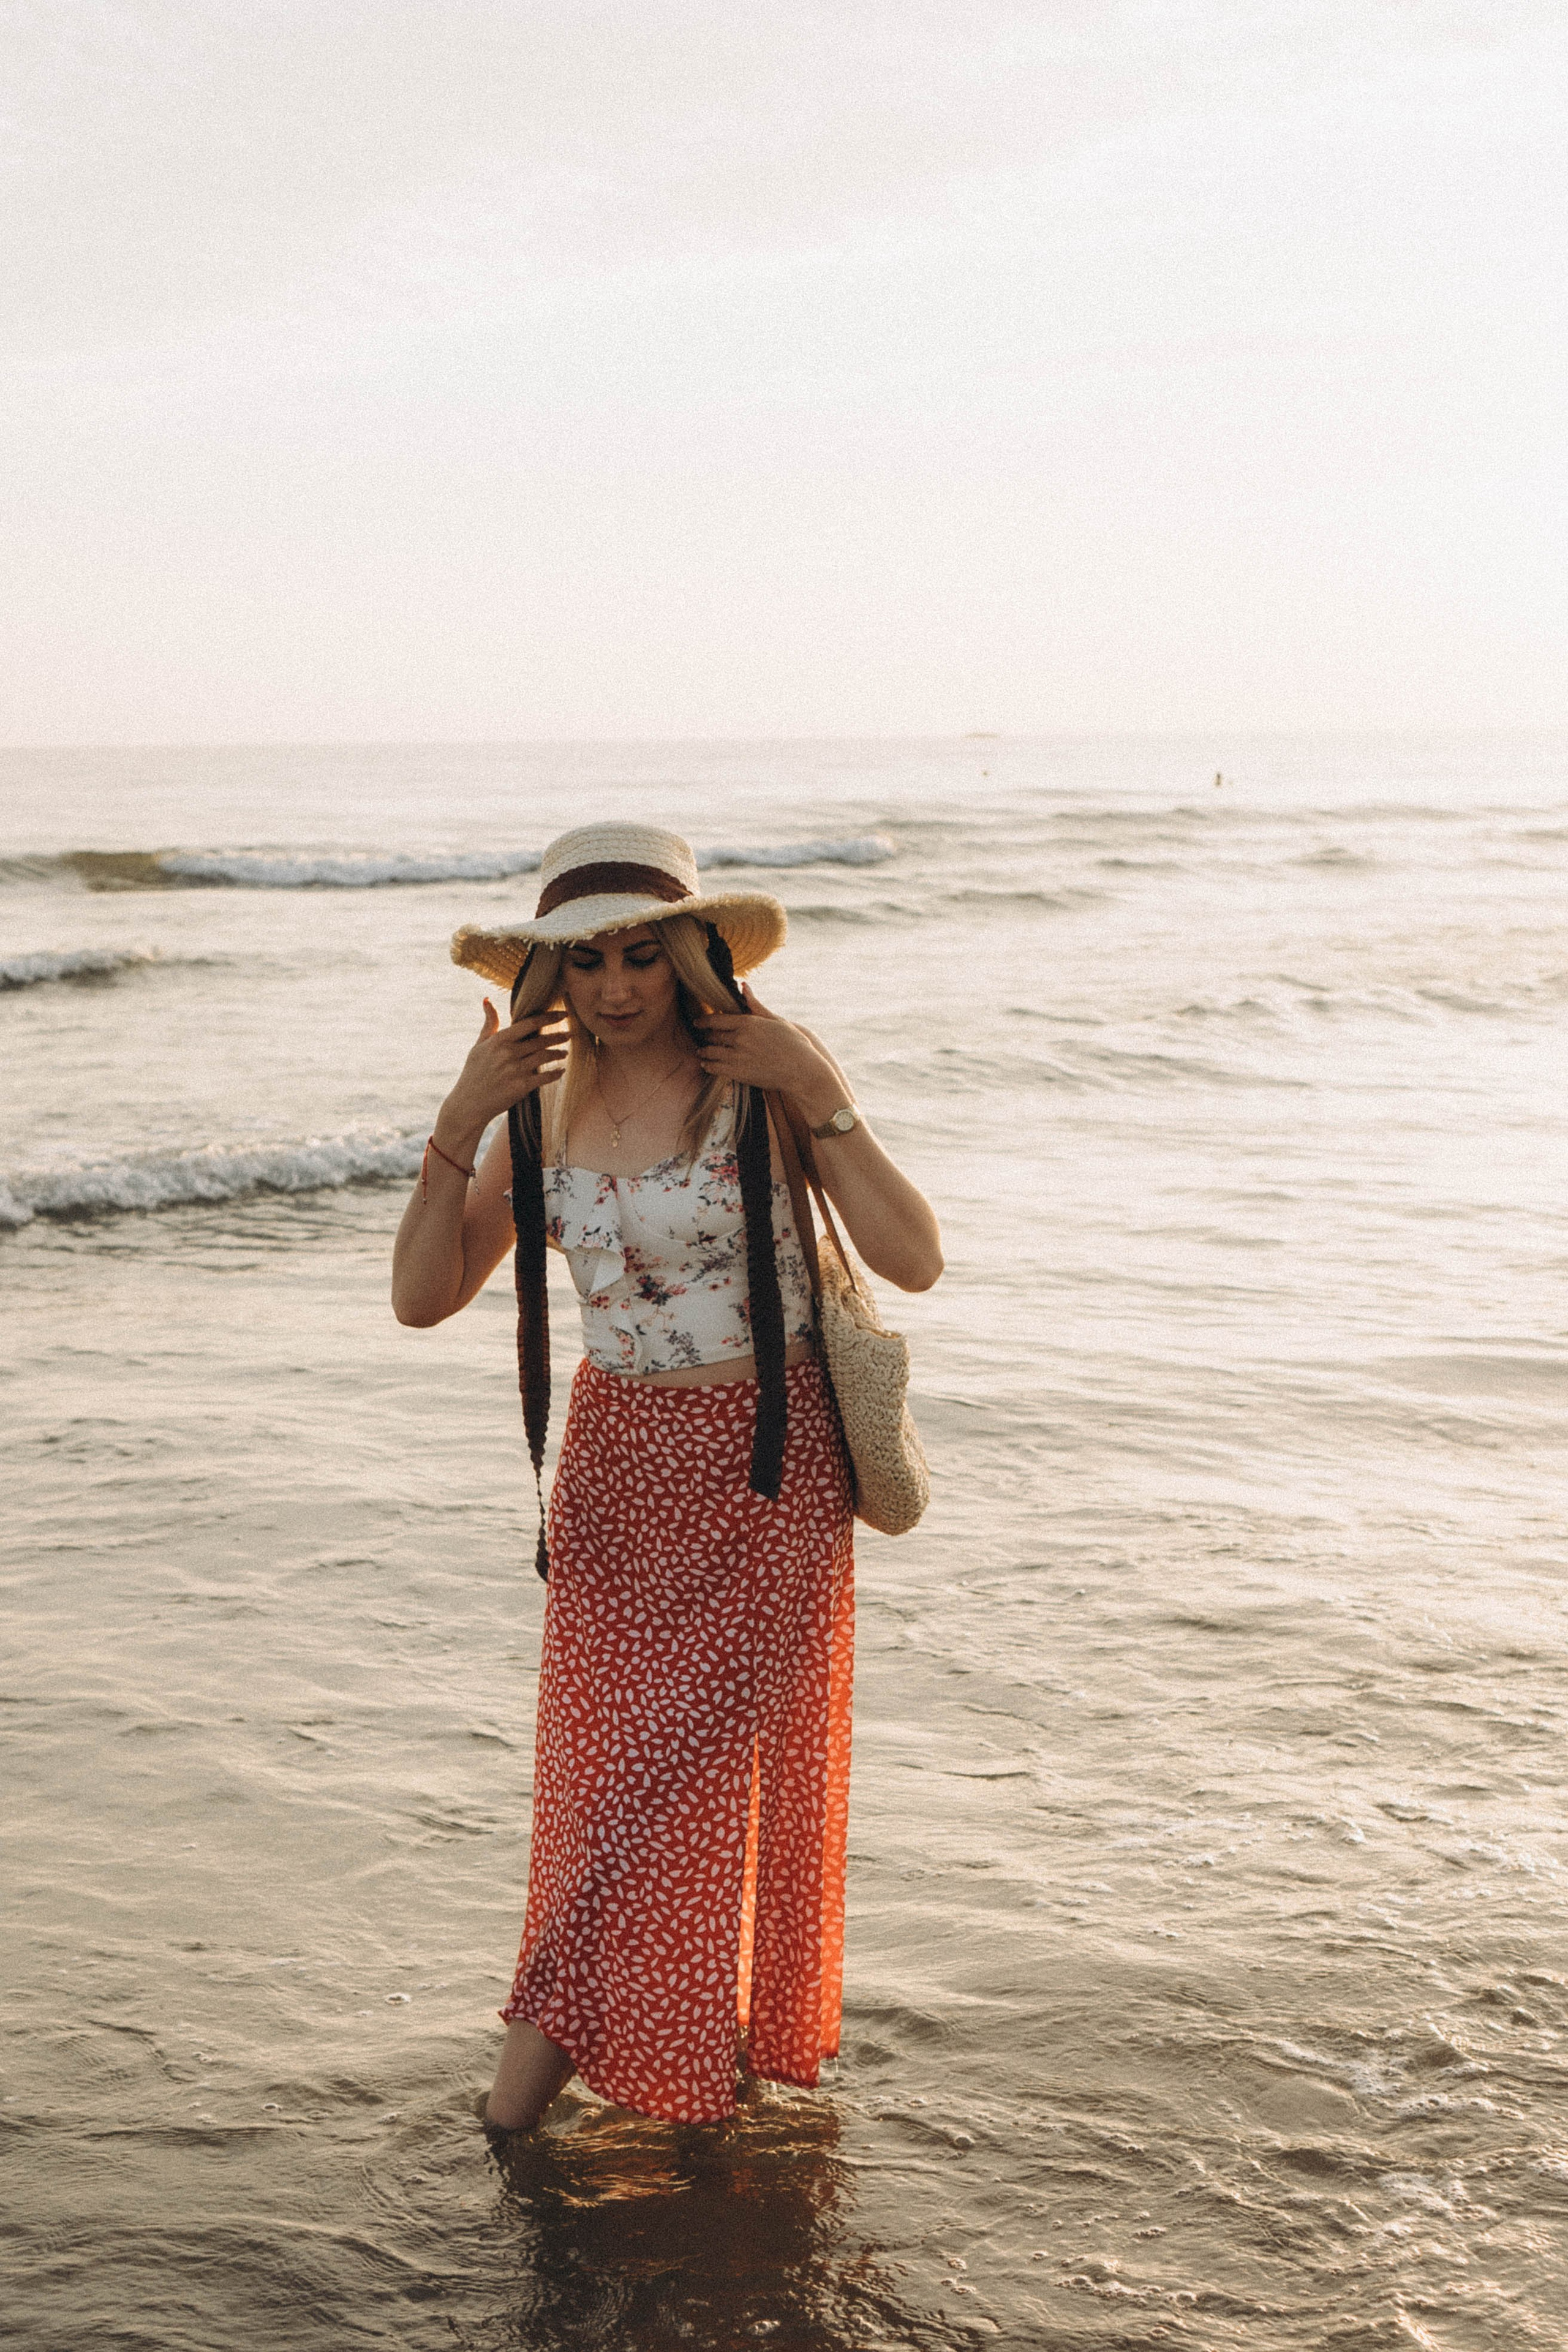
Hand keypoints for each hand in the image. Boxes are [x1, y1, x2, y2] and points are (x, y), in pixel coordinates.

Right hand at [438, 999, 567, 1144]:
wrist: (468, 1103)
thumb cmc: (473, 1073)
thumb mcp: (479, 1046)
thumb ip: (489, 1024)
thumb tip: (488, 1000)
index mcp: (499, 1040)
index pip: (530, 1023)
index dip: (549, 1017)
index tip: (563, 1014)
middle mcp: (508, 1053)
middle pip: (541, 1040)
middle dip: (558, 1036)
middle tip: (569, 1034)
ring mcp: (515, 1070)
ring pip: (545, 1057)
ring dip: (558, 1053)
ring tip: (565, 1052)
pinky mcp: (521, 1087)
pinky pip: (545, 1077)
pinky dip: (556, 1073)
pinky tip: (561, 1070)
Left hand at [693, 985, 842, 1118]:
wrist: (802, 1071)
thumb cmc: (793, 1043)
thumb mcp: (776, 1020)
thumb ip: (755, 1004)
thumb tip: (743, 985)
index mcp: (747, 1023)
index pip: (716, 1020)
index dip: (704, 1021)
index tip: (698, 1022)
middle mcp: (739, 1039)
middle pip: (713, 1036)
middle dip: (705, 1036)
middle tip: (702, 1037)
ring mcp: (737, 1057)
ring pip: (711, 1053)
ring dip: (704, 1052)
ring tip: (702, 1052)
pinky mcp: (738, 1074)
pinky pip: (715, 1069)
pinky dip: (708, 1066)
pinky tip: (707, 1065)